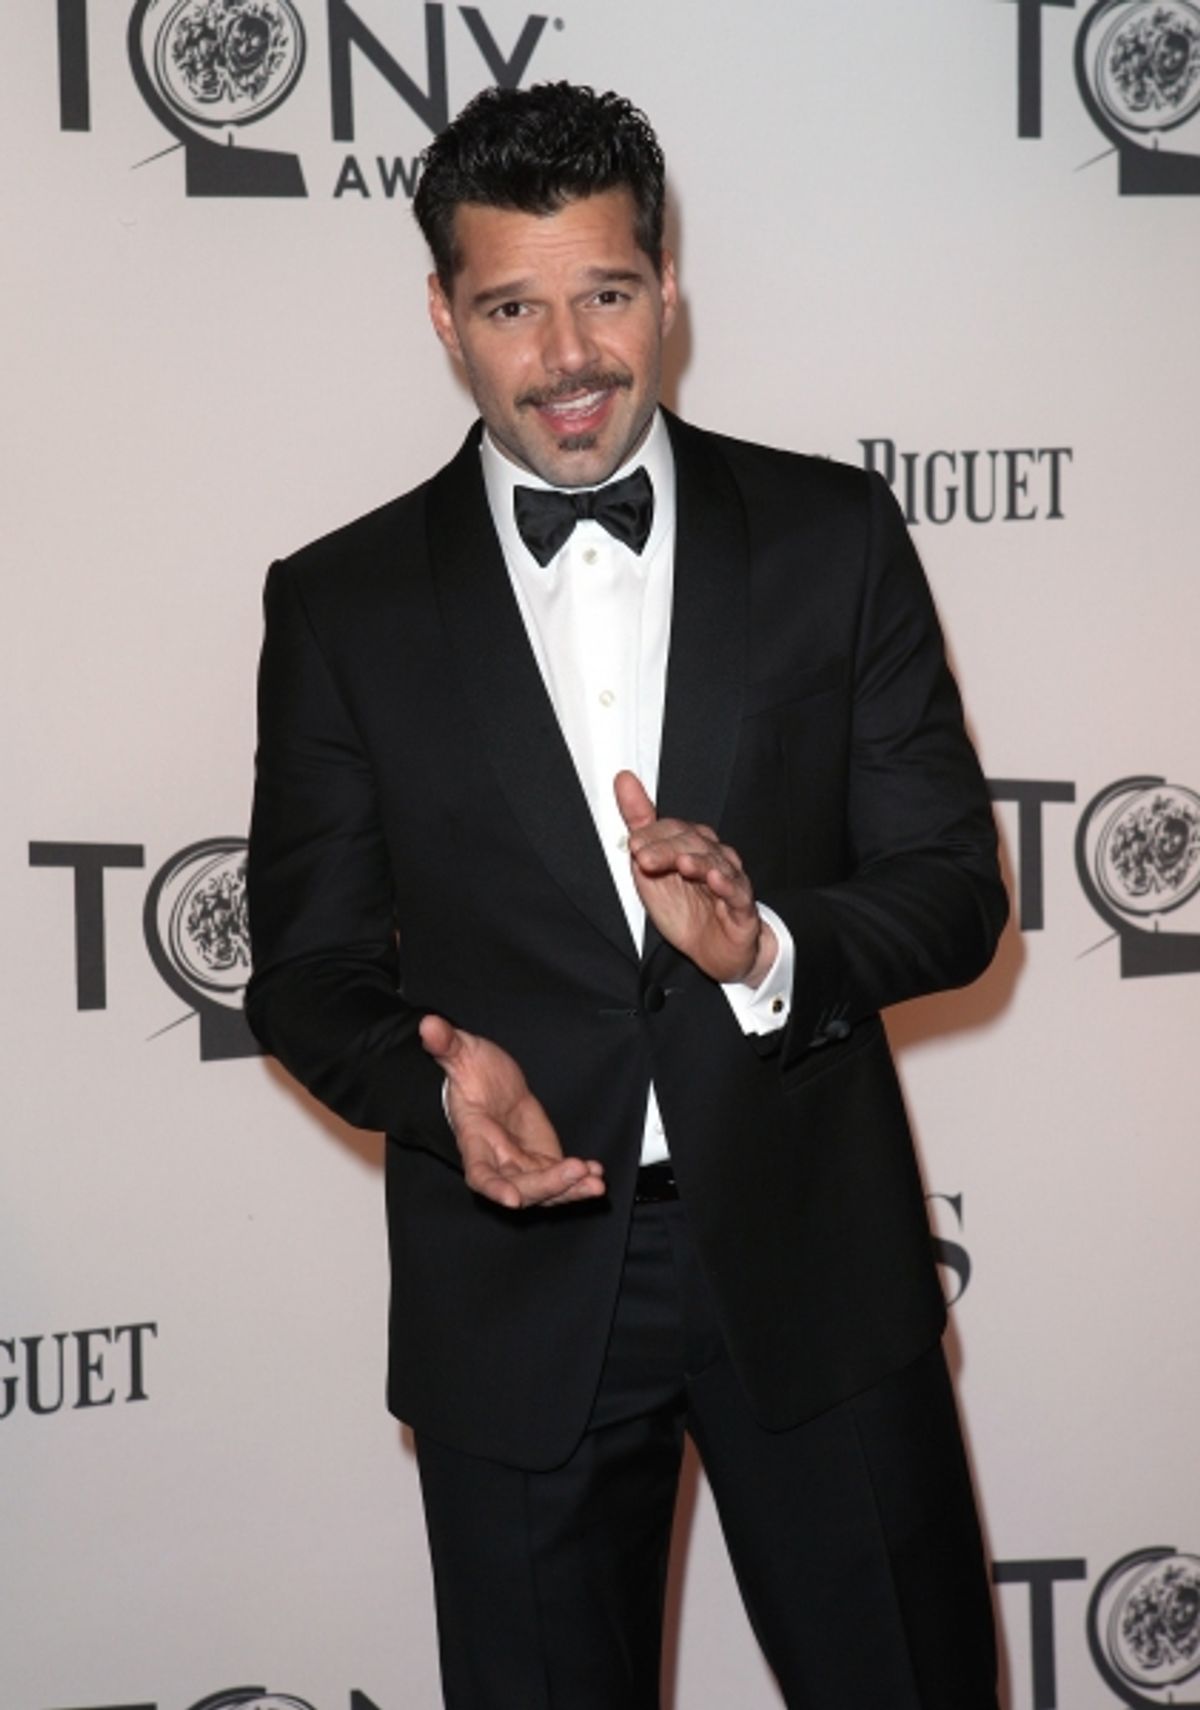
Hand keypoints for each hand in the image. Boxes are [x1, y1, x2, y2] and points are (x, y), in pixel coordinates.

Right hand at [419, 1015, 605, 1210]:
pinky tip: (596, 1174)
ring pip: (545, 1189)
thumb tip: (428, 1025)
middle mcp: (498, 1160)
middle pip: (522, 1186)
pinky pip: (561, 1179)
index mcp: (474, 1140)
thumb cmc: (471, 1070)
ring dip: (570, 1190)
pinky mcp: (541, 1161)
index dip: (495, 1188)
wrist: (491, 1079)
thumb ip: (446, 1043)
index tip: (513, 1199)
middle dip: (549, 1185)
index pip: (480, 1173)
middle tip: (576, 1171)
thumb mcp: (461, 1052)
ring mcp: (521, 1164)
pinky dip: (579, 1180)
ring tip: (595, 1184)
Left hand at [615, 770, 776, 986]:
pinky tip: (716, 879)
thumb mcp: (651, 869)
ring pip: (716, 863)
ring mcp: (730, 879)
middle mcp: (713, 857)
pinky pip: (737, 892)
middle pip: (693, 844)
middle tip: (643, 856)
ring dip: (698, 862)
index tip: (633, 843)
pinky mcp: (742, 906)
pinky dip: (727, 884)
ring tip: (682, 863)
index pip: (673, 830)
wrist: (715, 951)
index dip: (652, 835)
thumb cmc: (687, 909)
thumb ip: (640, 825)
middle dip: (666, 849)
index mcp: (691, 846)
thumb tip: (624, 781)